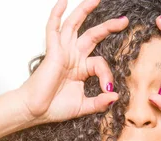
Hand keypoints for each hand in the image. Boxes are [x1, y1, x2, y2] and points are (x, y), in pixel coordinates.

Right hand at [18, 0, 127, 124]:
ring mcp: (63, 52)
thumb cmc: (55, 107)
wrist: (36, 111)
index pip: (101, 63)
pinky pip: (53, 29)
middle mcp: (73, 57)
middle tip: (124, 20)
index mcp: (81, 68)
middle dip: (108, 26)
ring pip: (75, 25)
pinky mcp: (52, 51)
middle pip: (93, 35)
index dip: (107, 75)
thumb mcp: (84, 106)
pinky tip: (63, 2)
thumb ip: (100, 102)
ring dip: (85, 11)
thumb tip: (115, 97)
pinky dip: (57, 14)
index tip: (108, 90)